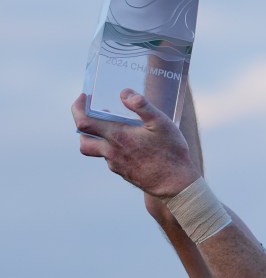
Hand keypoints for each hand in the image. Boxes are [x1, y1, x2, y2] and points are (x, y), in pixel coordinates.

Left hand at [72, 91, 199, 197]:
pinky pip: (110, 159)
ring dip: (97, 138)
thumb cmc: (170, 152)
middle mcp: (111, 152)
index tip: (84, 97)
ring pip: (97, 151)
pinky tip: (129, 144)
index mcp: (117, 136)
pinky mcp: (124, 173)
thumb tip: (124, 92)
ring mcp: (116, 165)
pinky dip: (112, 148)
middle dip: (83, 125)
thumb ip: (141, 105)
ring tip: (112, 127)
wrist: (176, 184)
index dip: (78, 108)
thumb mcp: (160, 122)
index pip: (83, 122)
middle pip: (84, 140)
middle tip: (92, 113)